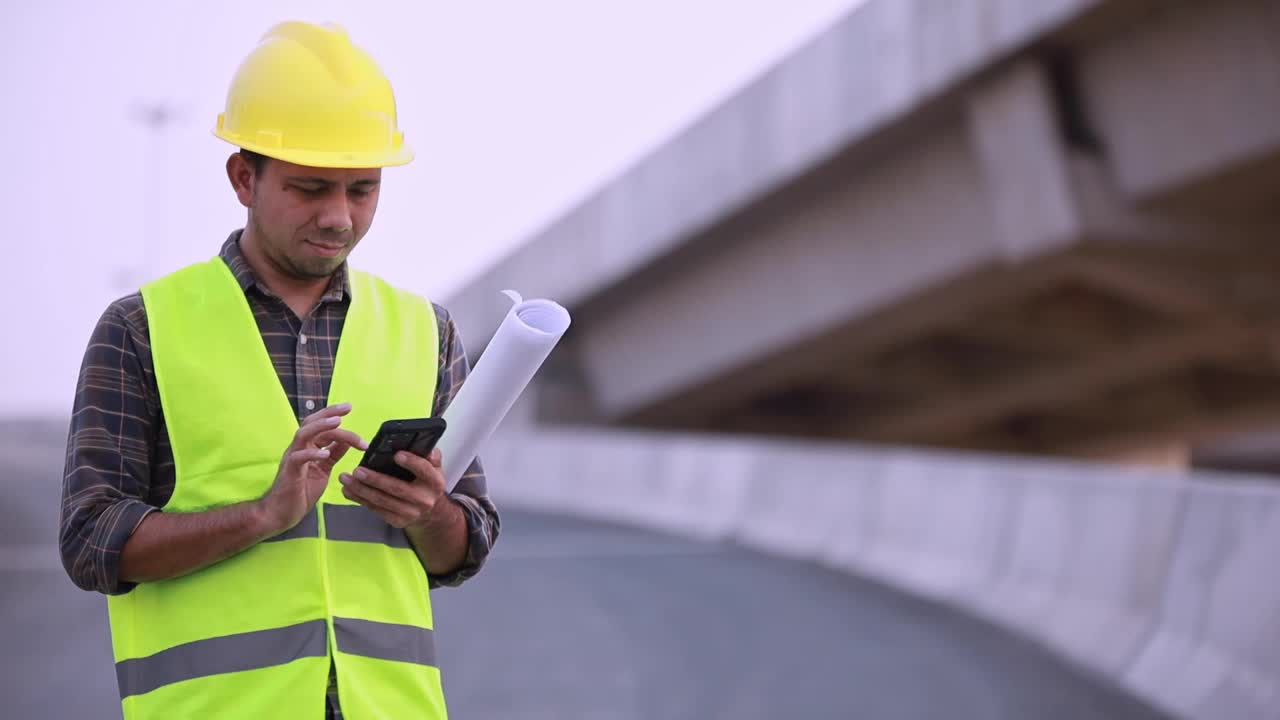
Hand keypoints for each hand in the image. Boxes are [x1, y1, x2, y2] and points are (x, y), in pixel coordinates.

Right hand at [259, 403, 367, 532]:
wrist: (281, 513)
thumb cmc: (301, 492)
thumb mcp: (323, 470)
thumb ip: (333, 455)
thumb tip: (347, 442)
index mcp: (307, 447)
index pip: (320, 426)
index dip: (333, 415)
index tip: (349, 407)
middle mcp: (298, 448)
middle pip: (311, 423)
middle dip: (329, 413)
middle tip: (347, 407)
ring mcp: (292, 458)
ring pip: (303, 434)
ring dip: (321, 426)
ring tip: (338, 422)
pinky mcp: (289, 471)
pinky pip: (298, 458)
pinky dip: (312, 453)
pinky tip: (325, 453)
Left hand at [339, 447, 448, 528]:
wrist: (430, 512)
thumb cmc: (427, 483)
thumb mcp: (435, 468)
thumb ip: (431, 455)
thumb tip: (427, 450)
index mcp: (434, 482)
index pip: (423, 470)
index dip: (411, 463)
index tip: (397, 455)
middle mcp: (423, 499)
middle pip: (397, 488)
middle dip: (375, 479)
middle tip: (357, 470)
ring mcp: (410, 513)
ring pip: (382, 501)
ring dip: (361, 490)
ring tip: (346, 479)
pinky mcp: (397, 521)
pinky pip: (376, 509)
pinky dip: (360, 500)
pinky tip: (349, 491)